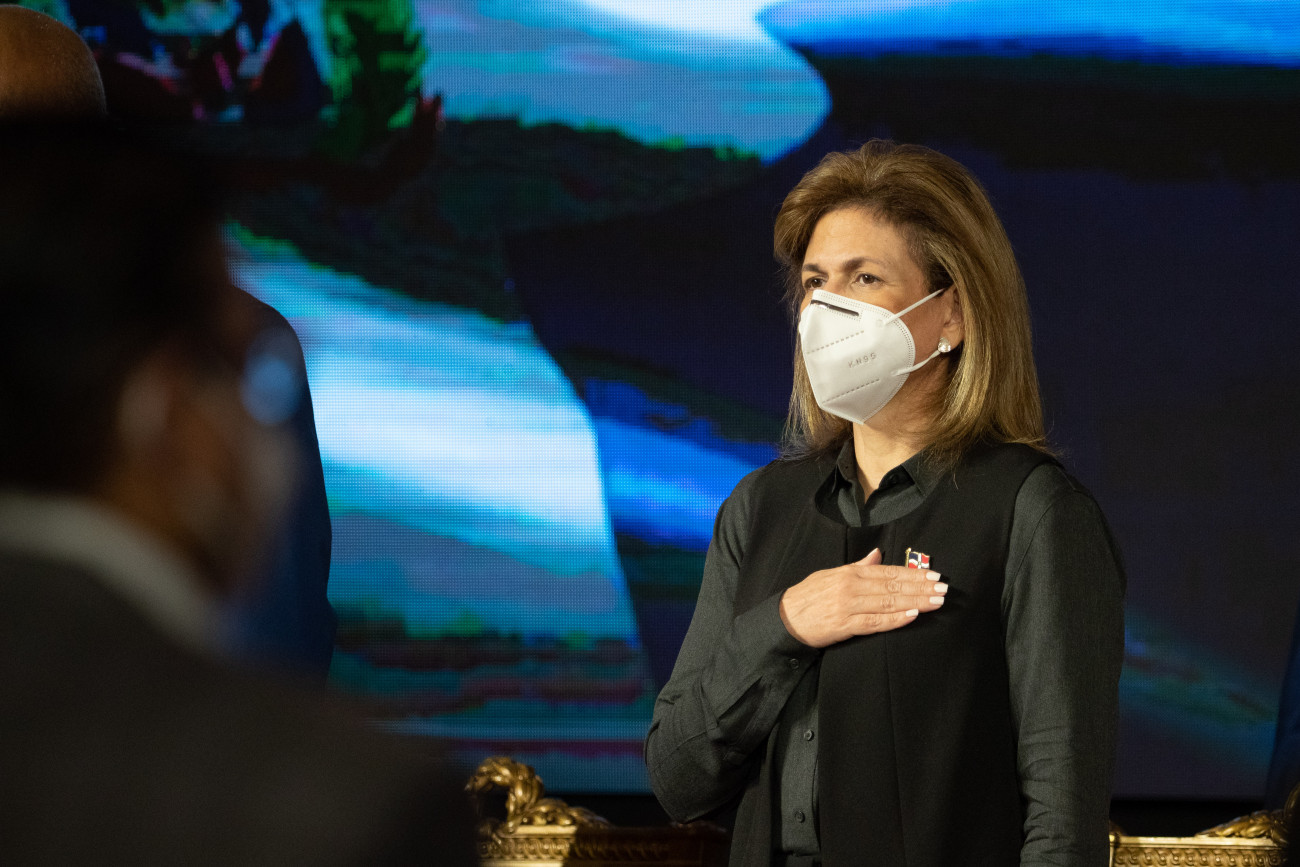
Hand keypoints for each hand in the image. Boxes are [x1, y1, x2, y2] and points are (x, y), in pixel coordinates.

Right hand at [778, 548, 946, 647]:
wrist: (786, 618)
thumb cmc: (809, 596)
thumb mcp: (831, 574)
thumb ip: (857, 566)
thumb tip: (877, 554)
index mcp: (850, 573)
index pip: (888, 571)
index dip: (913, 573)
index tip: (933, 575)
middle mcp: (852, 587)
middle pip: (893, 586)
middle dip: (921, 587)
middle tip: (943, 589)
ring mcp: (849, 606)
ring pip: (889, 602)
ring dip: (915, 602)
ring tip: (935, 602)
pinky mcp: (846, 626)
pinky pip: (875, 622)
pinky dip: (895, 619)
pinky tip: (912, 616)